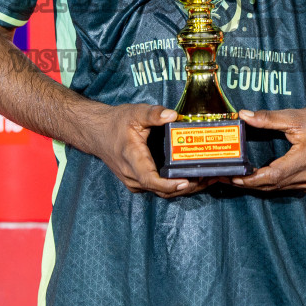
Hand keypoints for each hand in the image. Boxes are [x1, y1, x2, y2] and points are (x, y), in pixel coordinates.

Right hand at [91, 103, 209, 198]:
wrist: (96, 133)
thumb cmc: (116, 123)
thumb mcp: (135, 113)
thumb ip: (154, 114)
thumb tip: (173, 115)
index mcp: (132, 158)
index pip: (151, 180)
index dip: (170, 184)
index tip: (187, 181)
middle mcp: (133, 175)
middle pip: (162, 190)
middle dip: (186, 187)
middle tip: (208, 178)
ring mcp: (134, 182)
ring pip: (161, 192)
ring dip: (183, 188)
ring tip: (205, 179)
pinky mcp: (137, 182)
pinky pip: (158, 189)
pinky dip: (175, 186)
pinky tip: (191, 178)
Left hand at [232, 105, 305, 193]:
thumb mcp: (295, 117)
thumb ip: (268, 118)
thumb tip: (244, 116)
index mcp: (305, 159)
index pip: (273, 176)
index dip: (251, 179)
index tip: (233, 177)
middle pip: (272, 186)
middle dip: (248, 184)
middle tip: (226, 177)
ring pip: (278, 189)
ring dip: (258, 185)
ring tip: (237, 178)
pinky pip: (287, 187)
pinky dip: (271, 184)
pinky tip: (258, 178)